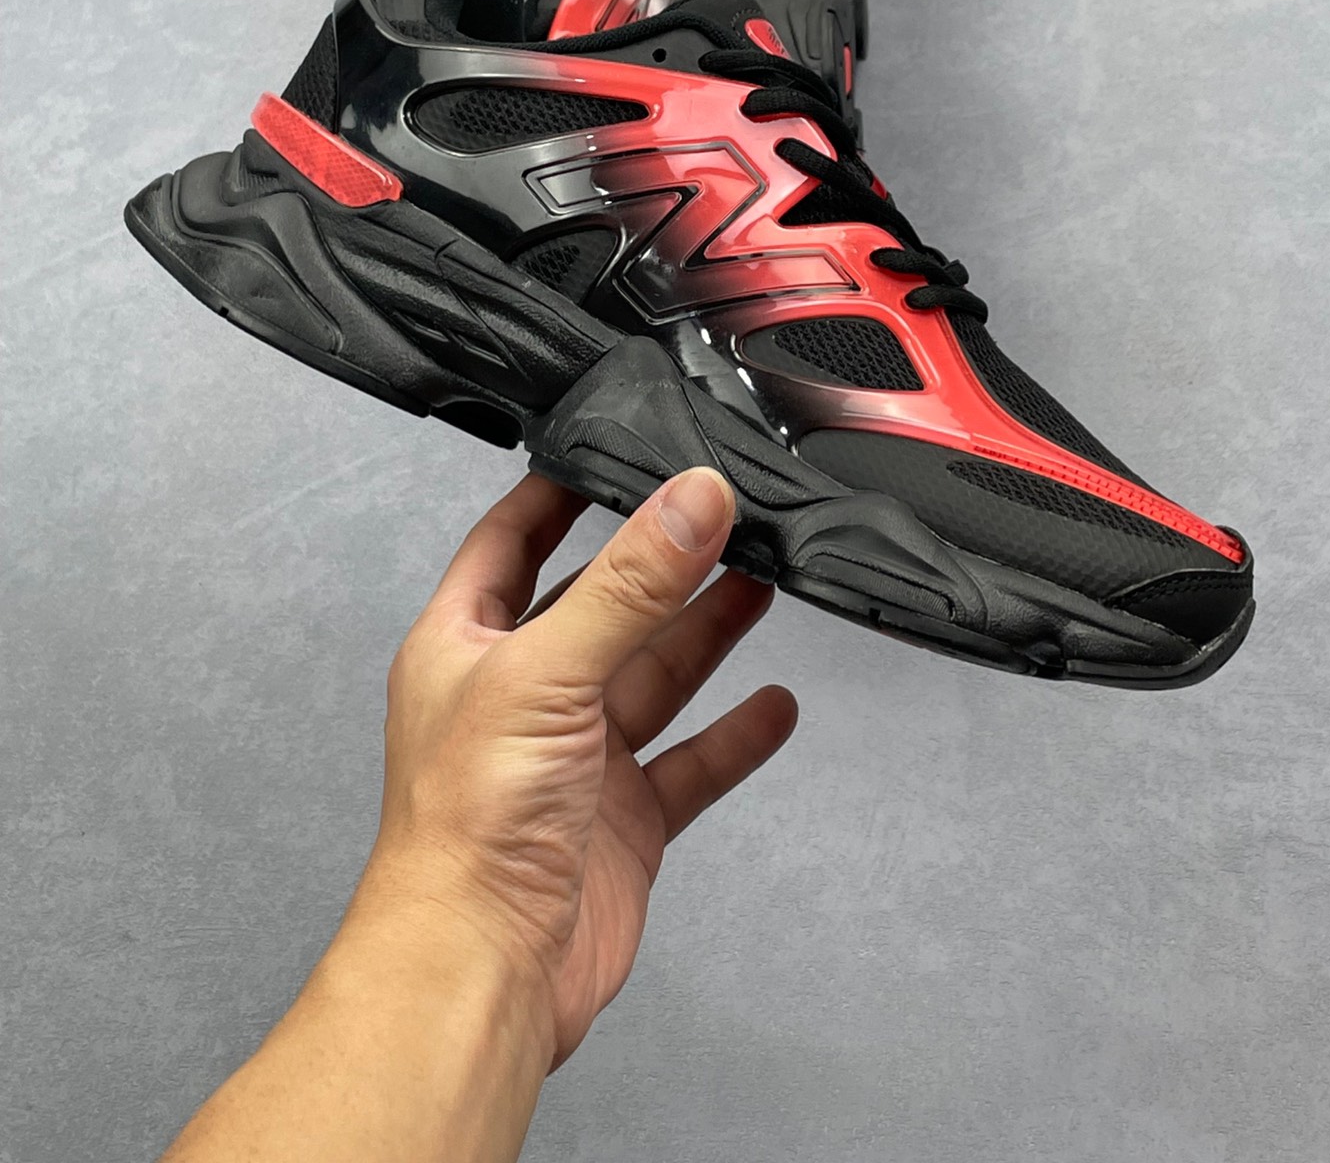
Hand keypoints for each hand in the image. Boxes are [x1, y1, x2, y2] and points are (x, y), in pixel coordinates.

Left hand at [358, 467, 797, 1067]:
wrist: (480, 974)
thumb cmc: (463, 832)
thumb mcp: (547, 672)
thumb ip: (630, 586)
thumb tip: (692, 500)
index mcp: (466, 645)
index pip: (513, 539)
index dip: (559, 490)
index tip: (615, 447)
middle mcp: (519, 695)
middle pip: (602, 604)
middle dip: (661, 559)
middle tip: (724, 513)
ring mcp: (574, 760)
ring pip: (654, 675)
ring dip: (706, 630)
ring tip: (762, 578)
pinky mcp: (622, 821)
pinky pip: (690, 763)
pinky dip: (734, 735)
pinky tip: (772, 706)